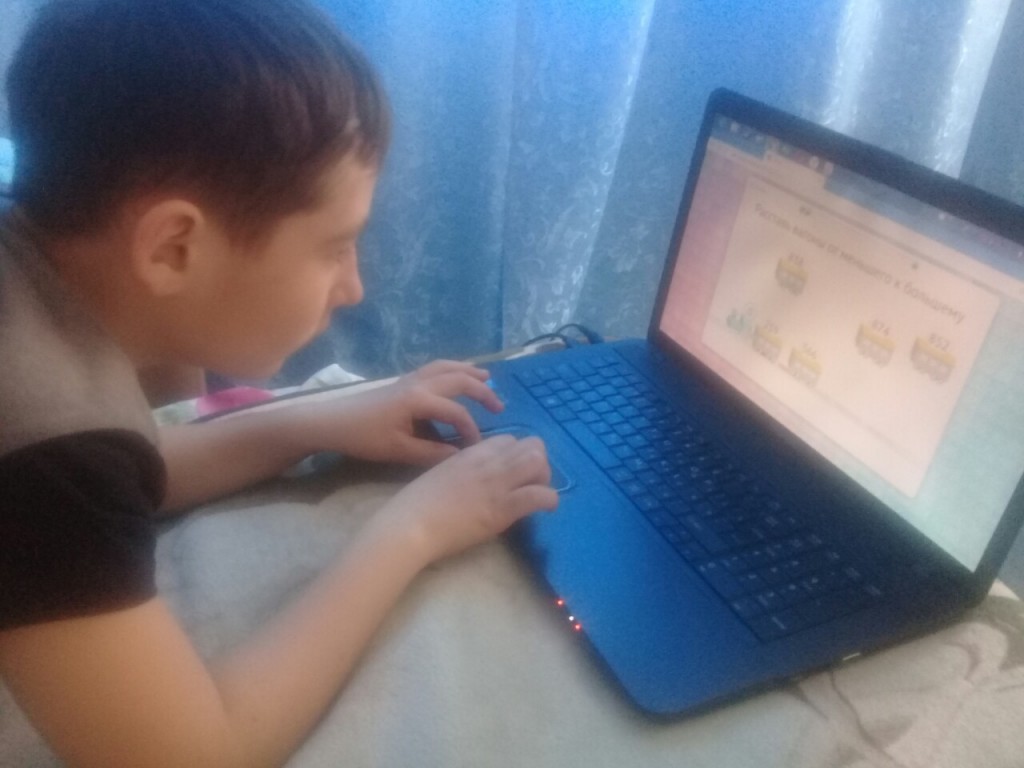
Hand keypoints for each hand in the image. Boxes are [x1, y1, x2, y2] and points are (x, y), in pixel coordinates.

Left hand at [299, 360, 502, 465]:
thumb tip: (461, 457)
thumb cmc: (364, 438)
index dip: (471, 430)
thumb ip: (433, 454)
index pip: (457, 412)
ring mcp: (410, 379)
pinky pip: (434, 369)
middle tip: (499, 407)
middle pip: (459, 380)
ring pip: (446, 367)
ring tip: (486, 377)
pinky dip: (451, 369)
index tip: (477, 448)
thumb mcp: (399, 451)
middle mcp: (419, 384)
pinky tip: (456, 377)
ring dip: (468, 372)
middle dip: (482, 391)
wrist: (332, 423)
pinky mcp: (402, 382)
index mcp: (419, 400)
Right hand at [381, 434, 558, 563]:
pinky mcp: (503, 508)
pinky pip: (540, 495)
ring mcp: (497, 483)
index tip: (513, 471)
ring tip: (538, 494)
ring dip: (544, 478)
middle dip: (537, 463)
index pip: (509, 439)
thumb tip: (477, 479)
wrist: (410, 524)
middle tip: (531, 482)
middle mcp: (488, 462)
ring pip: (539, 463)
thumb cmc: (417, 504)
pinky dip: (549, 499)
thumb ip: (463, 470)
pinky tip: (546, 508)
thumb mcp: (442, 473)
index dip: (516, 454)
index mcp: (471, 453)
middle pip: (531, 445)